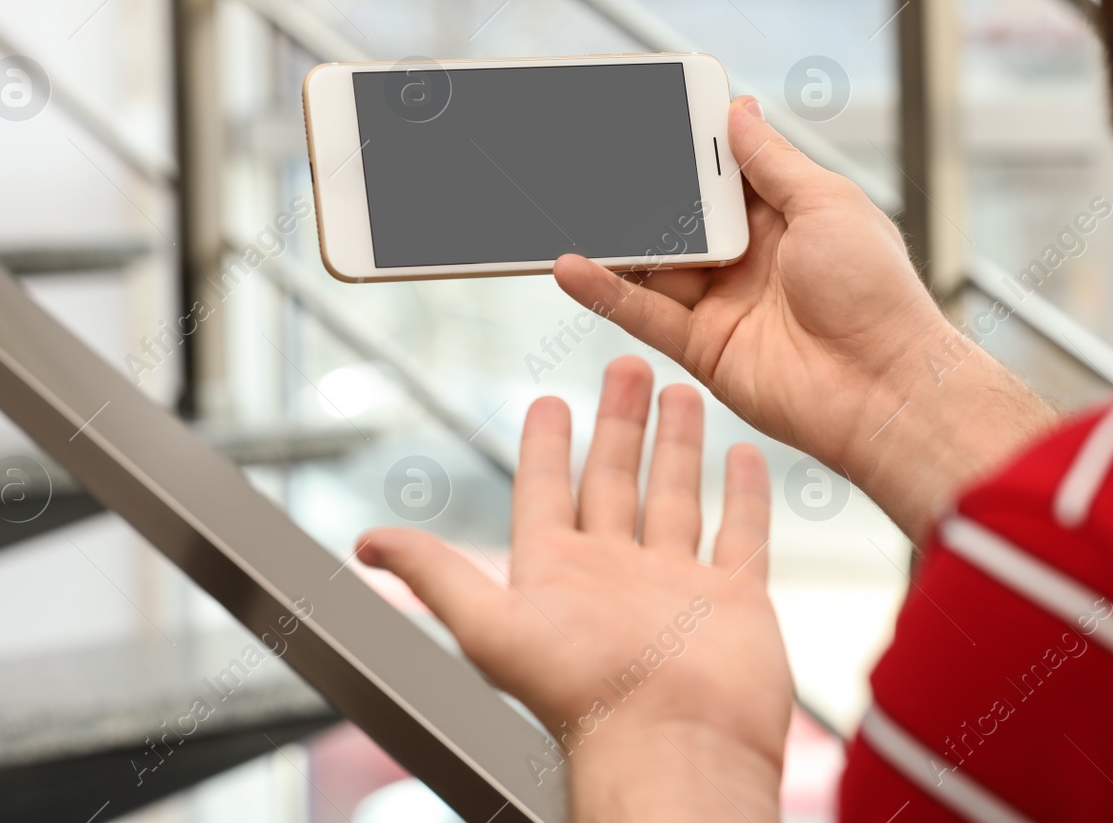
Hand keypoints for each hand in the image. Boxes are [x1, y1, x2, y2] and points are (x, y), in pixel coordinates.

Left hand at [358, 357, 791, 821]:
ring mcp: (676, 582)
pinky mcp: (732, 597)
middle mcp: (616, 572)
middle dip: (618, 422)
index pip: (547, 490)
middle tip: (626, 366)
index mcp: (558, 572)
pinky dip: (743, 494)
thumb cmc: (584, 697)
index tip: (549, 401)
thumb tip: (368, 543)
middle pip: (614, 479)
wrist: (676, 746)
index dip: (545, 446)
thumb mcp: (491, 626)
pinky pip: (739, 532)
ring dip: (678, 445)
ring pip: (676, 495)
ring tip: (681, 393)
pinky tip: (744, 457)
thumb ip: (437, 576)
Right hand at [554, 98, 1053, 544]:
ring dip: (613, 237)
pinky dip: (604, 291)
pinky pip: (641, 314)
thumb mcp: (827, 204)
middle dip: (638, 188)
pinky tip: (570, 265)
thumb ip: (772, 162)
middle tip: (588, 154)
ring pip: (653, 262)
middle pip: (678, 215)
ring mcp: (721, 302)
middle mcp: (748, 258)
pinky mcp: (701, 347)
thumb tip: (739, 108)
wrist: (885, 390)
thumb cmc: (876, 293)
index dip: (688, 144)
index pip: (722, 171)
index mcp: (784, 217)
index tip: (647, 111)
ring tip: (566, 202)